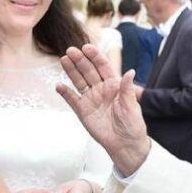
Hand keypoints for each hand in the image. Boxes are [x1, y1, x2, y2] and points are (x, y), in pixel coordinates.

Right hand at [56, 45, 150, 176]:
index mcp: (114, 85)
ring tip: (63, 60)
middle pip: (88, 71)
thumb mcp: (132, 106)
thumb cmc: (132, 125)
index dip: (95, 56)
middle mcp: (101, 89)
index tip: (87, 48)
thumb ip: (128, 89)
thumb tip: (131, 72)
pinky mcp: (83, 111)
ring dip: (71, 71)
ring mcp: (91, 100)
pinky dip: (65, 93)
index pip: (103, 67)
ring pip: (79, 81)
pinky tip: (59, 86)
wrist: (125, 144)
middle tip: (71, 51)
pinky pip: (72, 100)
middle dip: (80, 60)